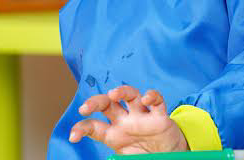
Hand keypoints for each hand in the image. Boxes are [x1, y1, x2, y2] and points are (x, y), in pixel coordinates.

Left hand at [69, 85, 187, 153]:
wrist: (171, 158)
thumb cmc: (144, 156)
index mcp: (114, 134)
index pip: (93, 126)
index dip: (81, 129)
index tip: (72, 137)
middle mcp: (125, 121)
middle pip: (106, 103)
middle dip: (94, 102)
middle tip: (85, 108)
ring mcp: (142, 117)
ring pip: (130, 95)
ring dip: (121, 91)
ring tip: (113, 94)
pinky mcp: (160, 117)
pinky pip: (157, 101)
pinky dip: (152, 96)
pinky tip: (147, 99)